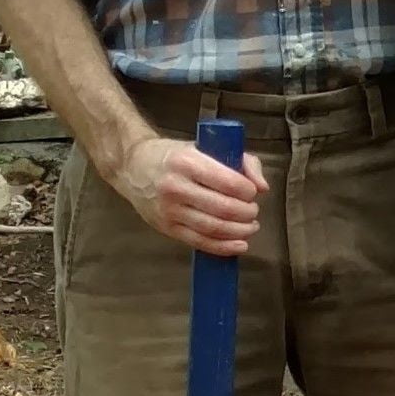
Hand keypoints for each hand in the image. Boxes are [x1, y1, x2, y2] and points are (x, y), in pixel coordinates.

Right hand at [113, 132, 269, 255]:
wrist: (132, 167)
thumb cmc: (176, 156)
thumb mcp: (208, 147)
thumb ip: (243, 162)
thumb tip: (262, 188)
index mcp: (187, 162)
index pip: (229, 183)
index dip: (248, 192)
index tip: (252, 193)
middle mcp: (175, 187)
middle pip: (224, 209)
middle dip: (247, 213)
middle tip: (253, 211)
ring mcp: (169, 210)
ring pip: (213, 228)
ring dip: (239, 232)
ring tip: (250, 227)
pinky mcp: (166, 228)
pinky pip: (199, 242)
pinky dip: (224, 247)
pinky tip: (239, 245)